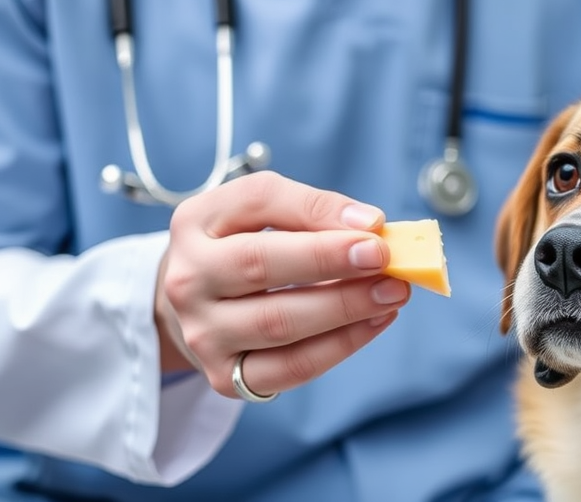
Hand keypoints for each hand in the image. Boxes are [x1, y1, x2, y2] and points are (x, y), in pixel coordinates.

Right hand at [154, 171, 410, 398]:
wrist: (195, 303)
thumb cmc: (241, 245)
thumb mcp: (260, 210)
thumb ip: (311, 207)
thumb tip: (368, 224)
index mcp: (195, 224)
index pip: (256, 204)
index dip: (317, 213)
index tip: (372, 226)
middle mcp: (188, 281)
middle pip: (260, 266)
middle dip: (329, 261)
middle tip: (386, 261)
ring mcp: (203, 335)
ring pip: (279, 324)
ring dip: (345, 308)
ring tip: (392, 292)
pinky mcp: (226, 377)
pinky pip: (291, 367)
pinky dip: (340, 346)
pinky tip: (374, 322)